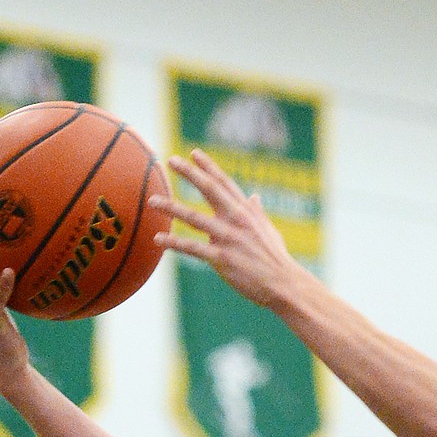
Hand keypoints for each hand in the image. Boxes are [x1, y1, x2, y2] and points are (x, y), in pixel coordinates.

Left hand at [150, 150, 300, 309]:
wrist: (284, 284)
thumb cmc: (276, 259)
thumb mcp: (269, 230)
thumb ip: (258, 212)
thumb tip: (255, 196)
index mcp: (246, 212)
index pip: (225, 183)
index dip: (208, 167)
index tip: (193, 153)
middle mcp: (236, 219)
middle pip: (209, 190)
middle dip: (189, 173)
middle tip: (170, 160)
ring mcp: (228, 238)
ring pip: (194, 217)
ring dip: (171, 208)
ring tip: (152, 201)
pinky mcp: (221, 258)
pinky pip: (192, 247)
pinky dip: (174, 242)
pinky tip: (158, 239)